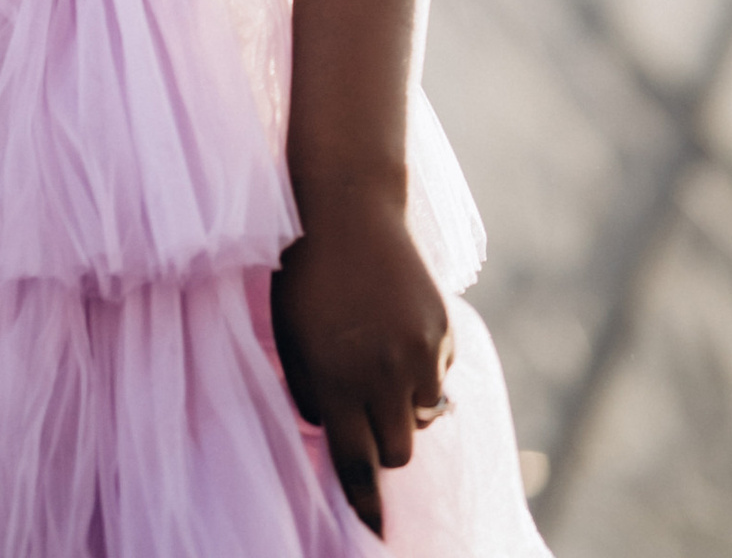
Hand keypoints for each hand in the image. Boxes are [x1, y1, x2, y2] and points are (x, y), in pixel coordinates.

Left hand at [270, 188, 453, 535]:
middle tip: (367, 416)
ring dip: (405, 406)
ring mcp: (417, 351)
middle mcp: (380, 373)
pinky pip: (439, 377)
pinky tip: (398, 331)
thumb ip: (309, 395)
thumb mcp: (290, 339)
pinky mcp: (442, 330)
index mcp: (333, 379)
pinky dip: (423, 370)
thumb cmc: (304, 276)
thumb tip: (334, 438)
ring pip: (423, 417)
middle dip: (382, 444)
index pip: (355, 464)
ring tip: (380, 362)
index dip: (364, 503)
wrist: (346, 206)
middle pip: (397, 451)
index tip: (374, 532)